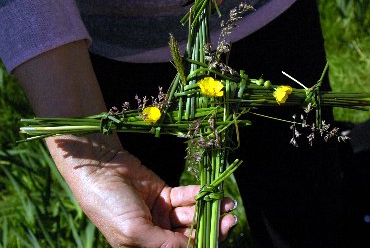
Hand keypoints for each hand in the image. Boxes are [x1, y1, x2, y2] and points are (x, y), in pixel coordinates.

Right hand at [13, 43, 236, 247]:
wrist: (99, 169)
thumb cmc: (110, 205)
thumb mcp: (135, 232)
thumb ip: (165, 244)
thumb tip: (194, 247)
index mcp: (148, 247)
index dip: (204, 242)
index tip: (223, 230)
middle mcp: (156, 233)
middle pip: (190, 233)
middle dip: (211, 226)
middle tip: (231, 218)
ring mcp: (161, 212)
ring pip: (191, 214)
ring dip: (209, 208)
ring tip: (228, 202)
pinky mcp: (163, 192)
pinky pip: (185, 195)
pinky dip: (198, 193)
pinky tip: (211, 190)